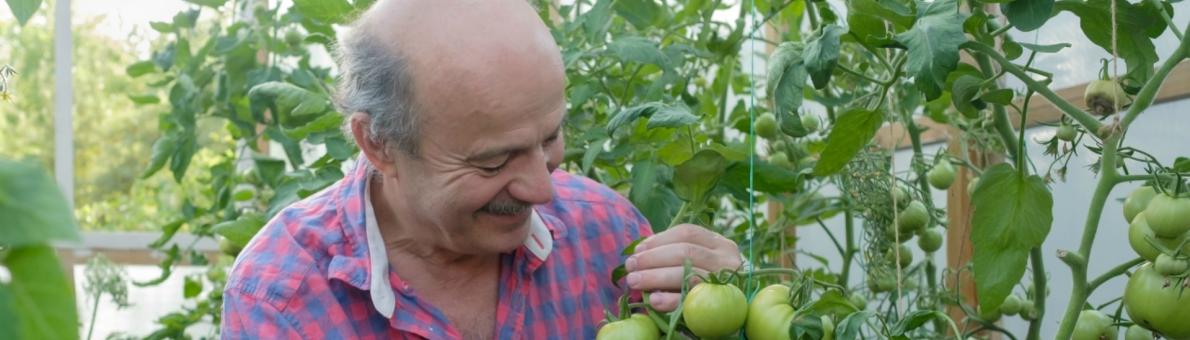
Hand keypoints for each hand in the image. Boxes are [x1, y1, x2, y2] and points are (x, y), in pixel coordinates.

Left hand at [623, 223, 742, 311]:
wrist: (743, 310)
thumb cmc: (714, 282)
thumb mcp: (703, 262)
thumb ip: (678, 254)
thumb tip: (640, 251)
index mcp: (721, 244)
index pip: (687, 233)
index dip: (660, 239)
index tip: (638, 249)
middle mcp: (728, 259)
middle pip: (685, 252)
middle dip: (652, 258)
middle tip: (630, 266)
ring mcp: (726, 282)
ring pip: (687, 273)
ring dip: (655, 277)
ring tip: (634, 281)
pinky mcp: (721, 305)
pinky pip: (692, 299)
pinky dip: (670, 299)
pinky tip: (653, 301)